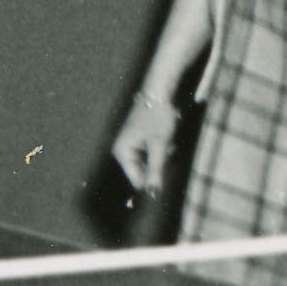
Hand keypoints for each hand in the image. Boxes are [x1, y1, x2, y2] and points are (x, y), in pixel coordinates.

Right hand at [109, 75, 190, 197]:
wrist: (159, 92)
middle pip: (143, 172)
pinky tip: (164, 136)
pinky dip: (161, 149)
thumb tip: (153, 194)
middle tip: (164, 145)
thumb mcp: (159, 145)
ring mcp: (129, 145)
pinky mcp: (137, 141)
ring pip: (149, 163)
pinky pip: (151, 154)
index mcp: (121, 152)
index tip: (165, 166)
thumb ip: (155, 170)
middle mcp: (121, 150)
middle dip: (158, 163)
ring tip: (164, 138)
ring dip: (161, 156)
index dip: (153, 178)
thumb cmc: (158, 116)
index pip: (137, 180)